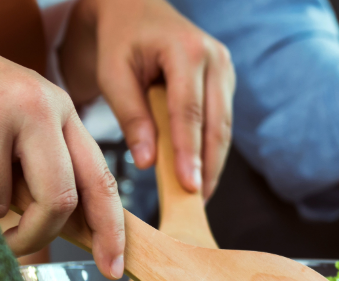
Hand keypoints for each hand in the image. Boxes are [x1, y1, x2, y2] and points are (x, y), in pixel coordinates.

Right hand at [0, 0, 124, 277]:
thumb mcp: (17, 114)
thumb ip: (43, 162)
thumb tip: (68, 228)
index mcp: (59, 107)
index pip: (99, 178)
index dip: (111, 229)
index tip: (114, 268)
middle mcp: (35, 106)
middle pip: (58, 200)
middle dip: (36, 236)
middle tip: (13, 245)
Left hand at [59, 0, 234, 198]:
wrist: (134, 10)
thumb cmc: (119, 40)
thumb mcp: (113, 73)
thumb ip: (130, 116)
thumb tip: (148, 163)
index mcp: (186, 50)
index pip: (189, 112)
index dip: (190, 153)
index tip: (189, 186)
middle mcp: (215, 58)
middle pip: (216, 124)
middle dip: (209, 166)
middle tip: (198, 202)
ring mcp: (225, 68)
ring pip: (224, 127)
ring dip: (213, 162)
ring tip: (199, 196)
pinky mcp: (225, 81)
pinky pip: (221, 121)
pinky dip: (211, 148)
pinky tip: (200, 172)